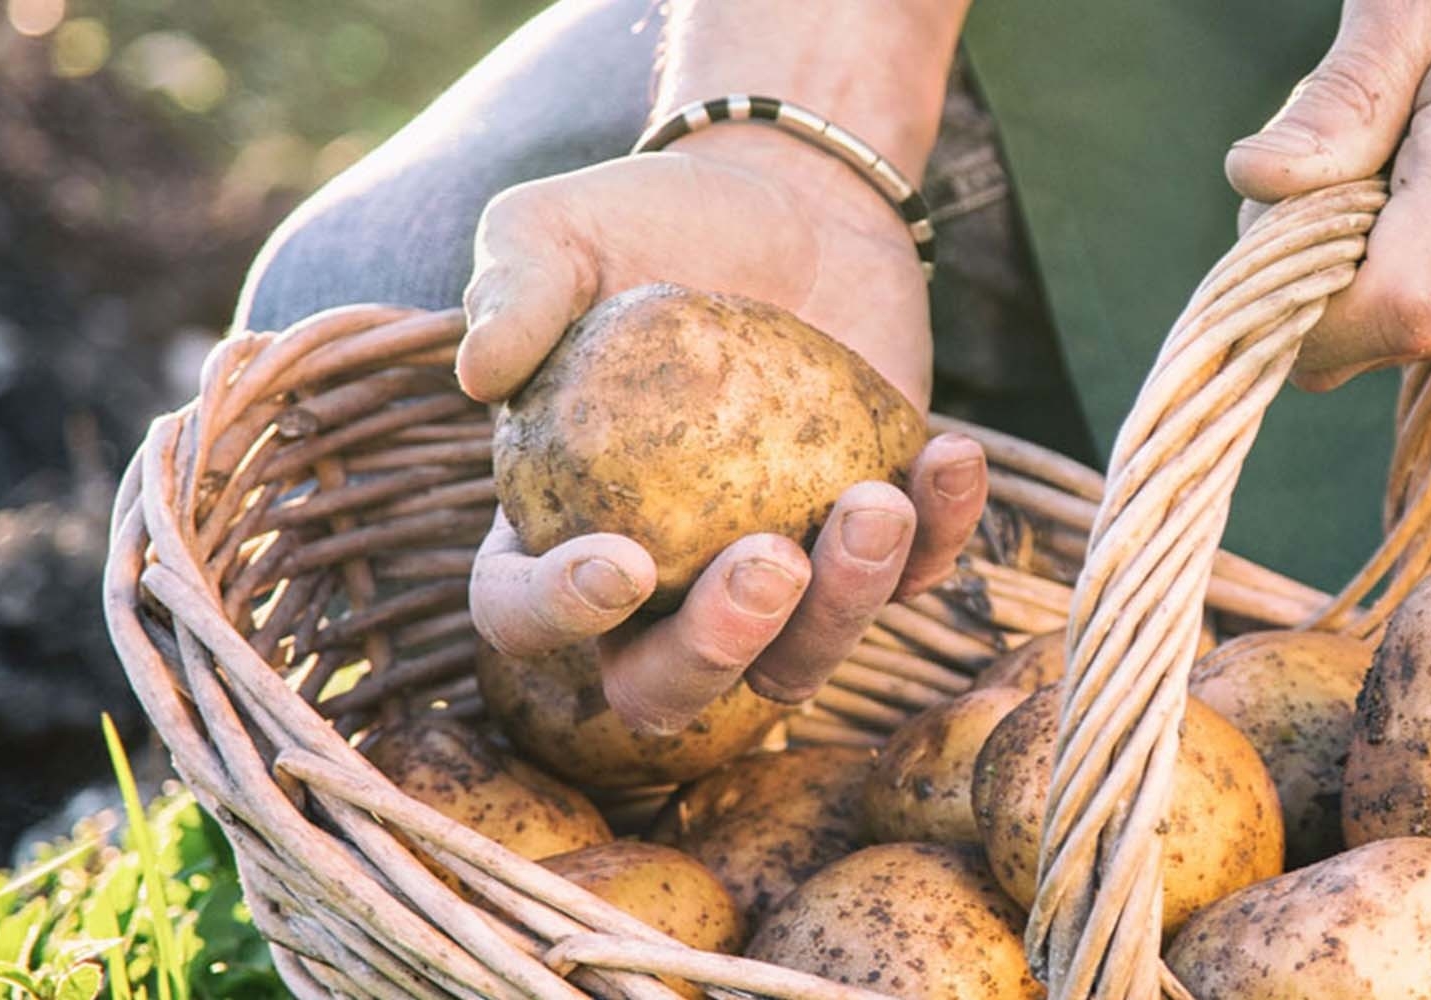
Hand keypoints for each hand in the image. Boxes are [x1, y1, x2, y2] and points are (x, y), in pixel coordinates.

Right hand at [459, 130, 987, 731]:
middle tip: (770, 561)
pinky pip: (913, 576)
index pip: (523, 611)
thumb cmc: (653, 223)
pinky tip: (949, 457)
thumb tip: (481, 372)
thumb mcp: (557, 229)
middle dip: (717, 653)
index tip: (624, 560)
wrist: (791, 204)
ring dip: (843, 607)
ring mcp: (773, 579)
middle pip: (665, 687)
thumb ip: (512, 286)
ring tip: (876, 505)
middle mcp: (658, 588)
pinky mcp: (873, 548)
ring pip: (798, 659)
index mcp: (552, 529)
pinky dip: (941, 533)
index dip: (560, 614)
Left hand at [1227, 0, 1430, 389]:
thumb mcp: (1415, 5)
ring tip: (1396, 166)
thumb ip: (1341, 100)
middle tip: (1335, 162)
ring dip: (1356, 271)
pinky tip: (1426, 199)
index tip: (1273, 218)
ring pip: (1390, 342)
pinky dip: (1399, 279)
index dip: (1303, 293)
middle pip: (1369, 335)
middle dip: (1310, 269)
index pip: (1396, 304)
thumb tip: (1256, 182)